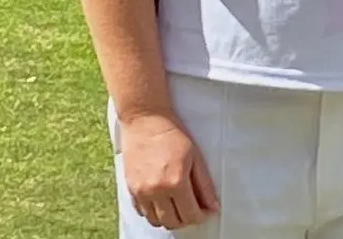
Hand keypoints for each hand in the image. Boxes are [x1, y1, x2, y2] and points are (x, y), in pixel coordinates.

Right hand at [119, 112, 219, 229]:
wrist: (145, 120)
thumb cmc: (173, 135)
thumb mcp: (195, 158)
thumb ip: (204, 186)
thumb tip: (213, 206)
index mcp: (175, 182)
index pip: (189, 215)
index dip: (200, 216)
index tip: (204, 210)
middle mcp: (155, 191)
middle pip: (172, 222)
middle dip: (185, 219)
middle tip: (192, 208)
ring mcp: (140, 192)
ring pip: (156, 221)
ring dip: (169, 218)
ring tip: (177, 205)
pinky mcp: (130, 189)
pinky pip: (142, 212)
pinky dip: (154, 212)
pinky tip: (162, 200)